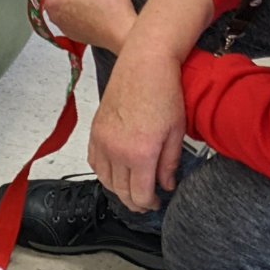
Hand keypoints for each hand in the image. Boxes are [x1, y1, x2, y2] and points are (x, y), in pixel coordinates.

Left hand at [40, 0, 136, 51]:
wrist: (122, 32)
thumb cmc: (107, 6)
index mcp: (53, 1)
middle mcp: (56, 17)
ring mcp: (66, 29)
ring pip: (70, 7)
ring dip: (81, 0)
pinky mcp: (79, 36)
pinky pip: (80, 19)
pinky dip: (87, 13)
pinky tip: (99, 8)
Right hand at [88, 47, 187, 212]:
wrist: (144, 64)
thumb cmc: (165, 93)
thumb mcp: (176, 132)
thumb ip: (169, 164)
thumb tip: (166, 185)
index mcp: (140, 154)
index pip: (139, 195)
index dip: (148, 204)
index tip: (156, 203)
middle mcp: (117, 151)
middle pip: (120, 191)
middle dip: (133, 201)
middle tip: (145, 202)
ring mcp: (102, 141)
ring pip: (105, 179)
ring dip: (118, 188)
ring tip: (131, 189)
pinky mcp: (95, 131)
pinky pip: (94, 162)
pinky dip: (104, 172)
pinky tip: (115, 172)